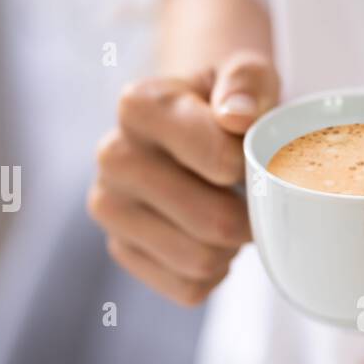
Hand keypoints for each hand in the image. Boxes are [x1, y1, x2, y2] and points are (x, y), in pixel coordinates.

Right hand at [88, 50, 279, 305]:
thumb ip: (248, 81)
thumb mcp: (247, 75)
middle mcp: (113, 156)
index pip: (222, 161)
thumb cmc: (227, 102)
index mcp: (139, 105)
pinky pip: (189, 288)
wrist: (192, 127)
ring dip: (230, 248)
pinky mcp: (121, 250)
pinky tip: (208, 238)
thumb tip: (237, 117)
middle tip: (251, 197)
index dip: (253, 167)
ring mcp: (110, 208)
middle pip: (213, 223)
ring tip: (227, 213)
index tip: (248, 152)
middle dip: (247, 218)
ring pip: (200, 261)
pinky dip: (214, 273)